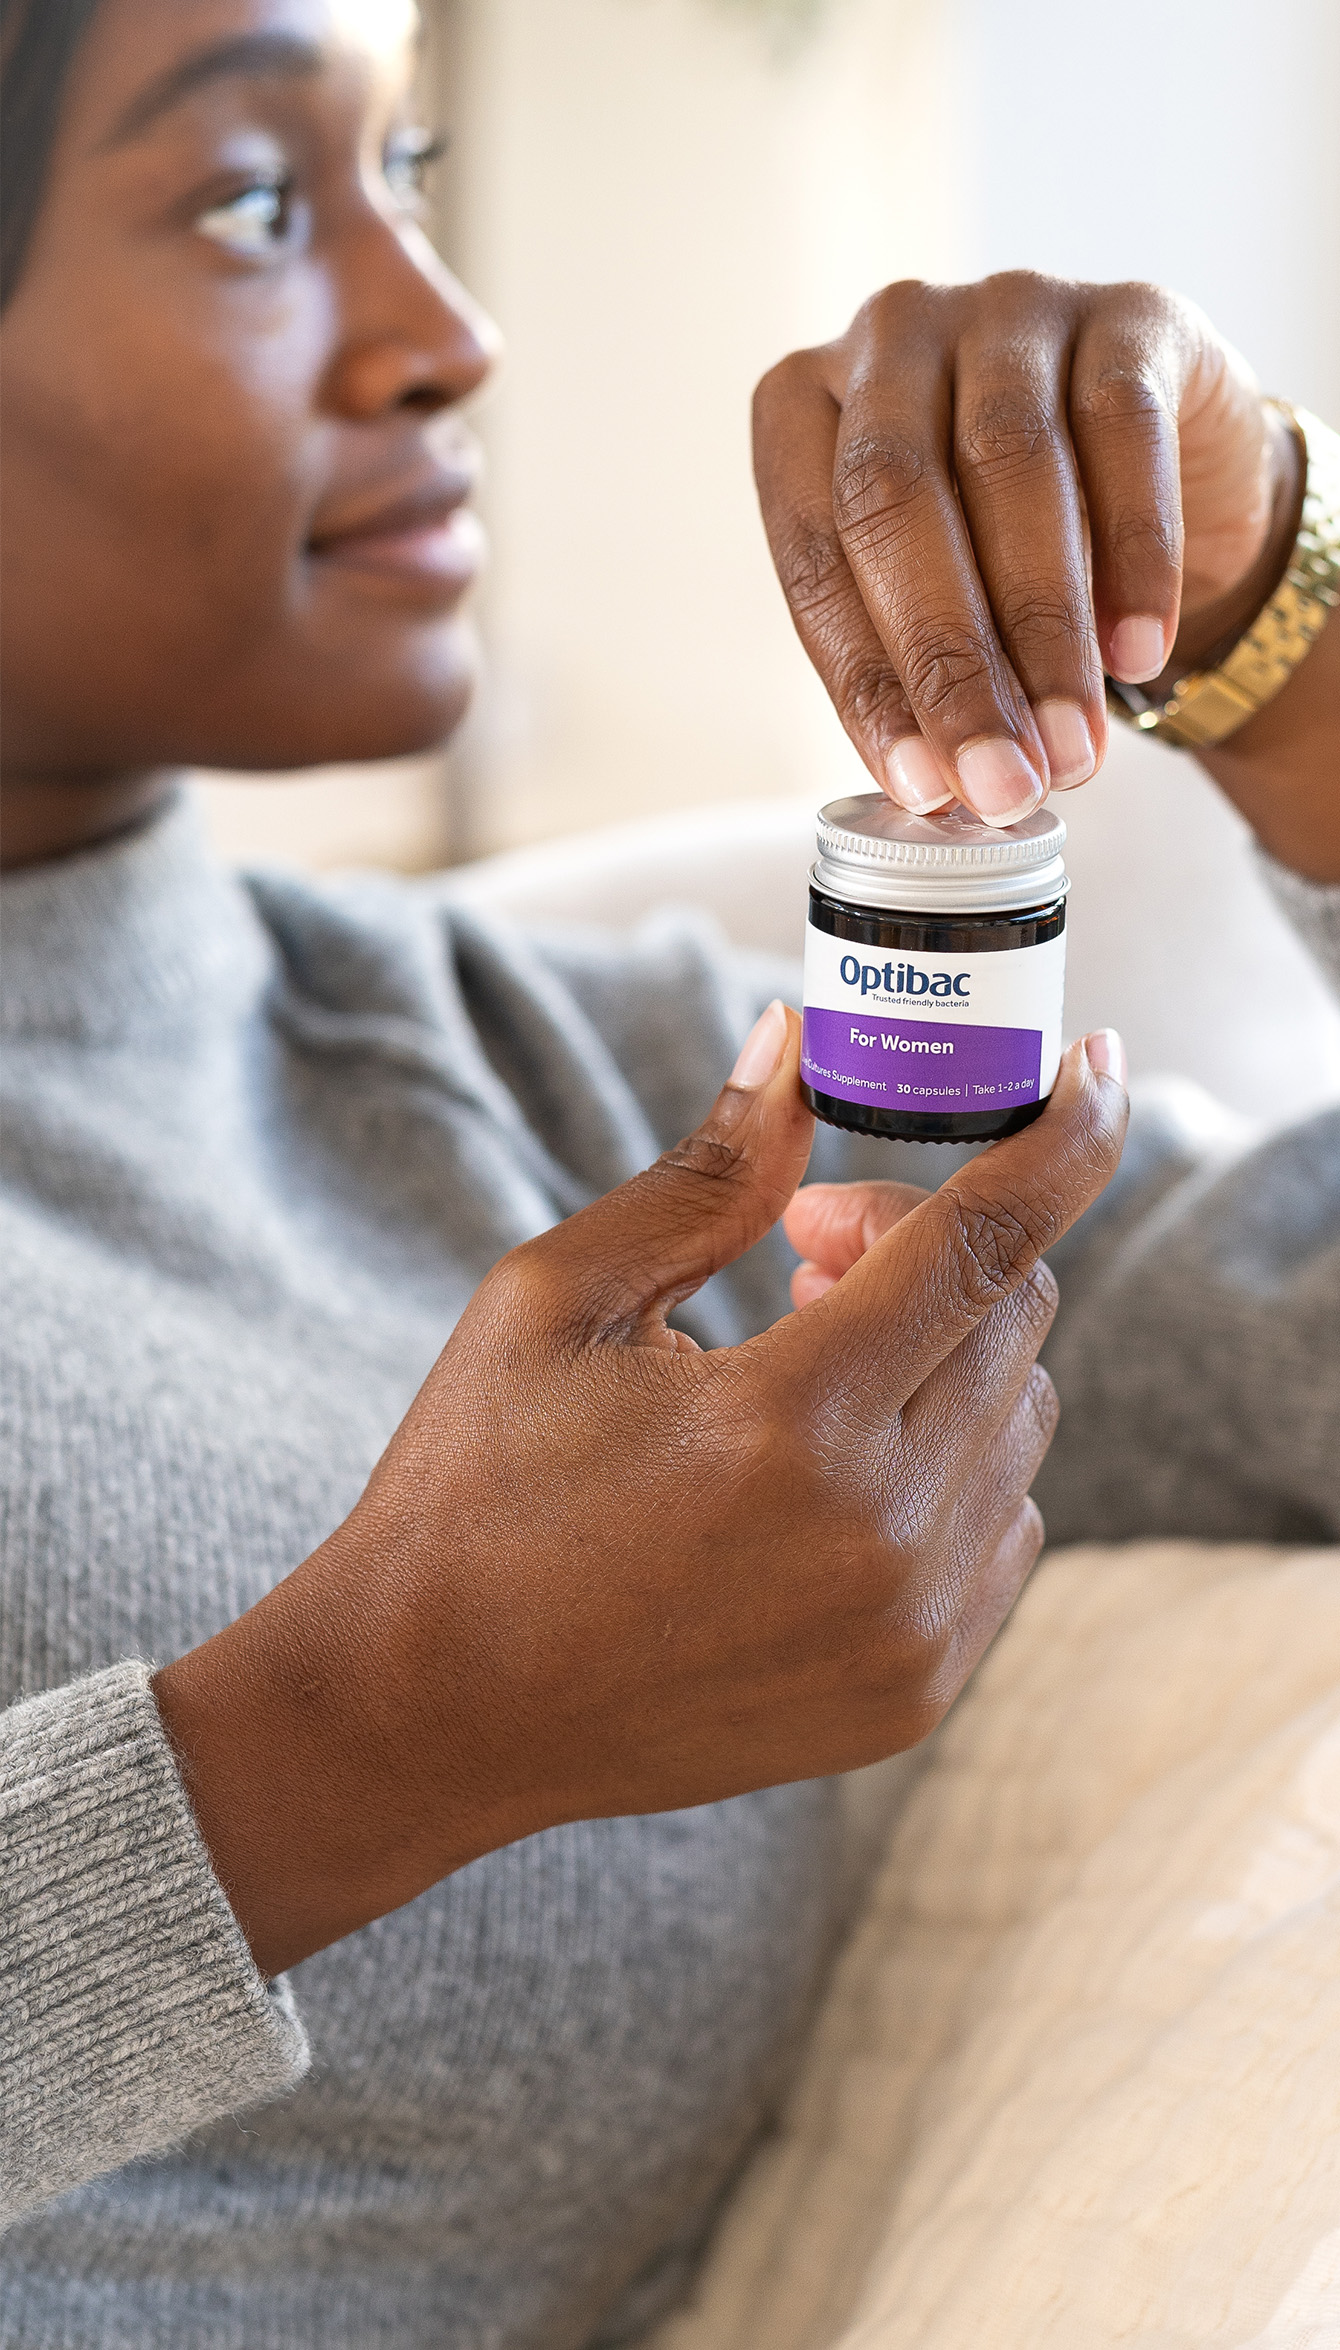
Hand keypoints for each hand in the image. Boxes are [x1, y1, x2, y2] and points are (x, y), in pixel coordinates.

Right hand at [154, 1006, 1127, 1977]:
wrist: (432, 1714)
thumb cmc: (473, 1491)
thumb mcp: (557, 1301)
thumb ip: (708, 1175)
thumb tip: (796, 1044)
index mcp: (790, 1425)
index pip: (986, 1242)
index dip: (1066, 1136)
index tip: (1100, 1063)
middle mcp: (882, 1538)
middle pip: (1012, 1318)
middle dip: (924, 1243)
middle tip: (801, 1247)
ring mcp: (911, 1631)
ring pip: (1022, 1420)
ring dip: (942, 1354)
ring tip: (797, 1366)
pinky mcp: (915, 1695)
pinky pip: (1005, 1525)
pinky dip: (952, 1462)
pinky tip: (831, 1471)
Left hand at [752, 273, 1327, 857]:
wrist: (1170, 475)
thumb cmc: (1011, 547)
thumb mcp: (942, 600)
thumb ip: (919, 673)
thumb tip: (941, 787)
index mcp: (804, 407)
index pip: (813, 553)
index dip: (865, 682)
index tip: (920, 787)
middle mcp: (891, 335)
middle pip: (896, 500)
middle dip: (951, 662)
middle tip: (999, 781)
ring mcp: (1007, 307)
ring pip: (1011, 467)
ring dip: (1045, 633)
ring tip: (1072, 749)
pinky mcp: (1126, 313)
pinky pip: (1125, 432)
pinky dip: (1136, 561)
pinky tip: (1139, 657)